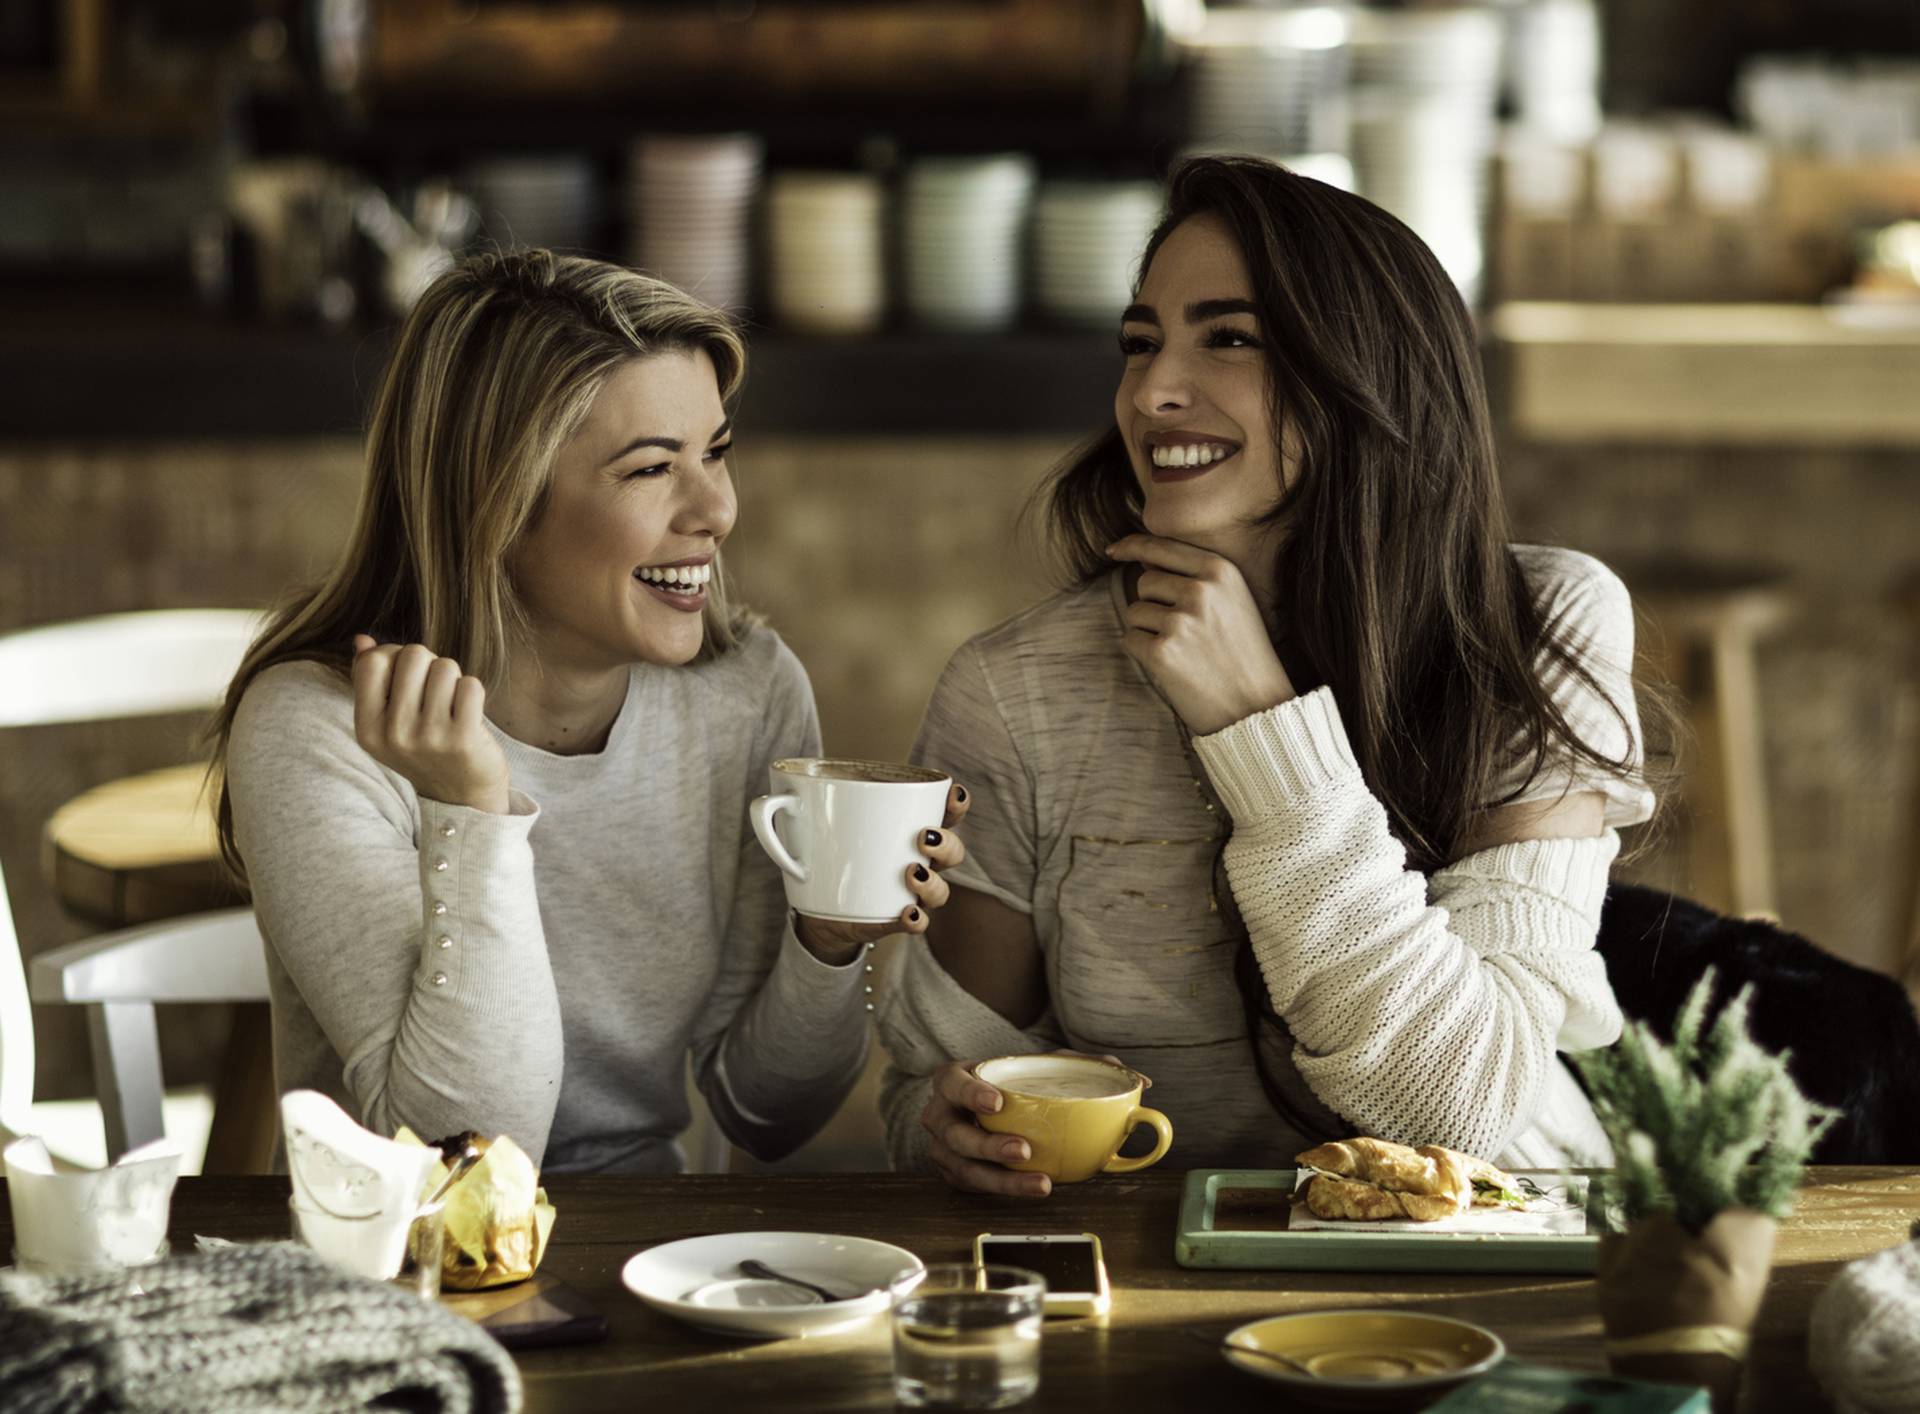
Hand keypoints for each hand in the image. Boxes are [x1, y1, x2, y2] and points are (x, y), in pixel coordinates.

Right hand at [351, 635, 510, 813]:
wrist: (461, 796)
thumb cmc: (425, 747)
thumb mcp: (388, 722)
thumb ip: (371, 680)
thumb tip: (362, 639)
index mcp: (367, 728)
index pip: (374, 660)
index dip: (395, 656)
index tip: (409, 676)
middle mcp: (393, 734)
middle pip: (414, 655)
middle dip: (429, 664)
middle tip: (435, 691)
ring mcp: (429, 738)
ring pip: (446, 667)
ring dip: (453, 679)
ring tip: (451, 706)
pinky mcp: (463, 739)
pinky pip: (471, 685)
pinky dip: (472, 692)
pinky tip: (468, 714)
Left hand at [792, 782, 970, 964]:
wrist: (817, 906)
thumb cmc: (827, 853)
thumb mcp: (815, 824)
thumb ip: (798, 808)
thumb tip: (774, 797)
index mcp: (909, 829)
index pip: (946, 814)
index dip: (957, 805)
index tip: (953, 795)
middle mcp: (920, 861)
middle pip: (954, 852)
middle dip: (947, 843)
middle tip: (923, 837)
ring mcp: (910, 894)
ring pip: (942, 890)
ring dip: (934, 882)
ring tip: (911, 872)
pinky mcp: (894, 920)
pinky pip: (917, 924)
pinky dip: (916, 919)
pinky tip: (907, 912)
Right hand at [921, 1051, 1151, 1197]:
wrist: (983, 1108)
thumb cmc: (1011, 1084)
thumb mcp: (1038, 1066)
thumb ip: (1082, 1065)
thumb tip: (1137, 1080)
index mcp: (952, 1081)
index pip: (952, 1084)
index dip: (970, 1093)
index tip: (998, 1102)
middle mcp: (941, 1115)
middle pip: (957, 1136)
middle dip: (990, 1146)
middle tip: (1025, 1150)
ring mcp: (944, 1149)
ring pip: (965, 1171)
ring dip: (1001, 1180)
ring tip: (1040, 1183)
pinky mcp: (955, 1175)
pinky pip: (974, 1189)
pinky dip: (1002, 1190)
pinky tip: (1028, 1188)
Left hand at [1106, 535, 1294, 734]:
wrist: (1257, 706)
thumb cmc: (1243, 653)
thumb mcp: (1233, 601)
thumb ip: (1194, 575)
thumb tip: (1144, 558)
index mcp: (1220, 570)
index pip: (1161, 546)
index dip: (1132, 546)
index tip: (1113, 550)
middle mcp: (1200, 590)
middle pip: (1145, 582)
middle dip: (1154, 604)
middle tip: (1186, 633)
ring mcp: (1180, 621)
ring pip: (1135, 612)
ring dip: (1149, 631)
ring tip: (1185, 651)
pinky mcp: (1162, 652)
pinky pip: (1130, 640)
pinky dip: (1144, 654)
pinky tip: (1174, 667)